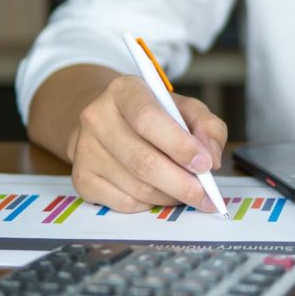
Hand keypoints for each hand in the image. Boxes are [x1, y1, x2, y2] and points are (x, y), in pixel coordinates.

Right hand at [68, 75, 227, 212]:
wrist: (108, 121)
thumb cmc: (154, 115)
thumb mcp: (184, 108)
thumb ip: (207, 126)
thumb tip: (212, 158)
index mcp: (124, 91)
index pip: (147, 119)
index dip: (180, 145)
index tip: (205, 164)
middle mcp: (97, 118)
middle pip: (143, 161)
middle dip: (182, 184)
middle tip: (206, 195)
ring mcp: (86, 150)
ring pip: (137, 187)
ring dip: (171, 196)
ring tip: (189, 192)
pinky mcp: (82, 178)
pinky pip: (125, 203)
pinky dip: (151, 204)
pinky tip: (162, 194)